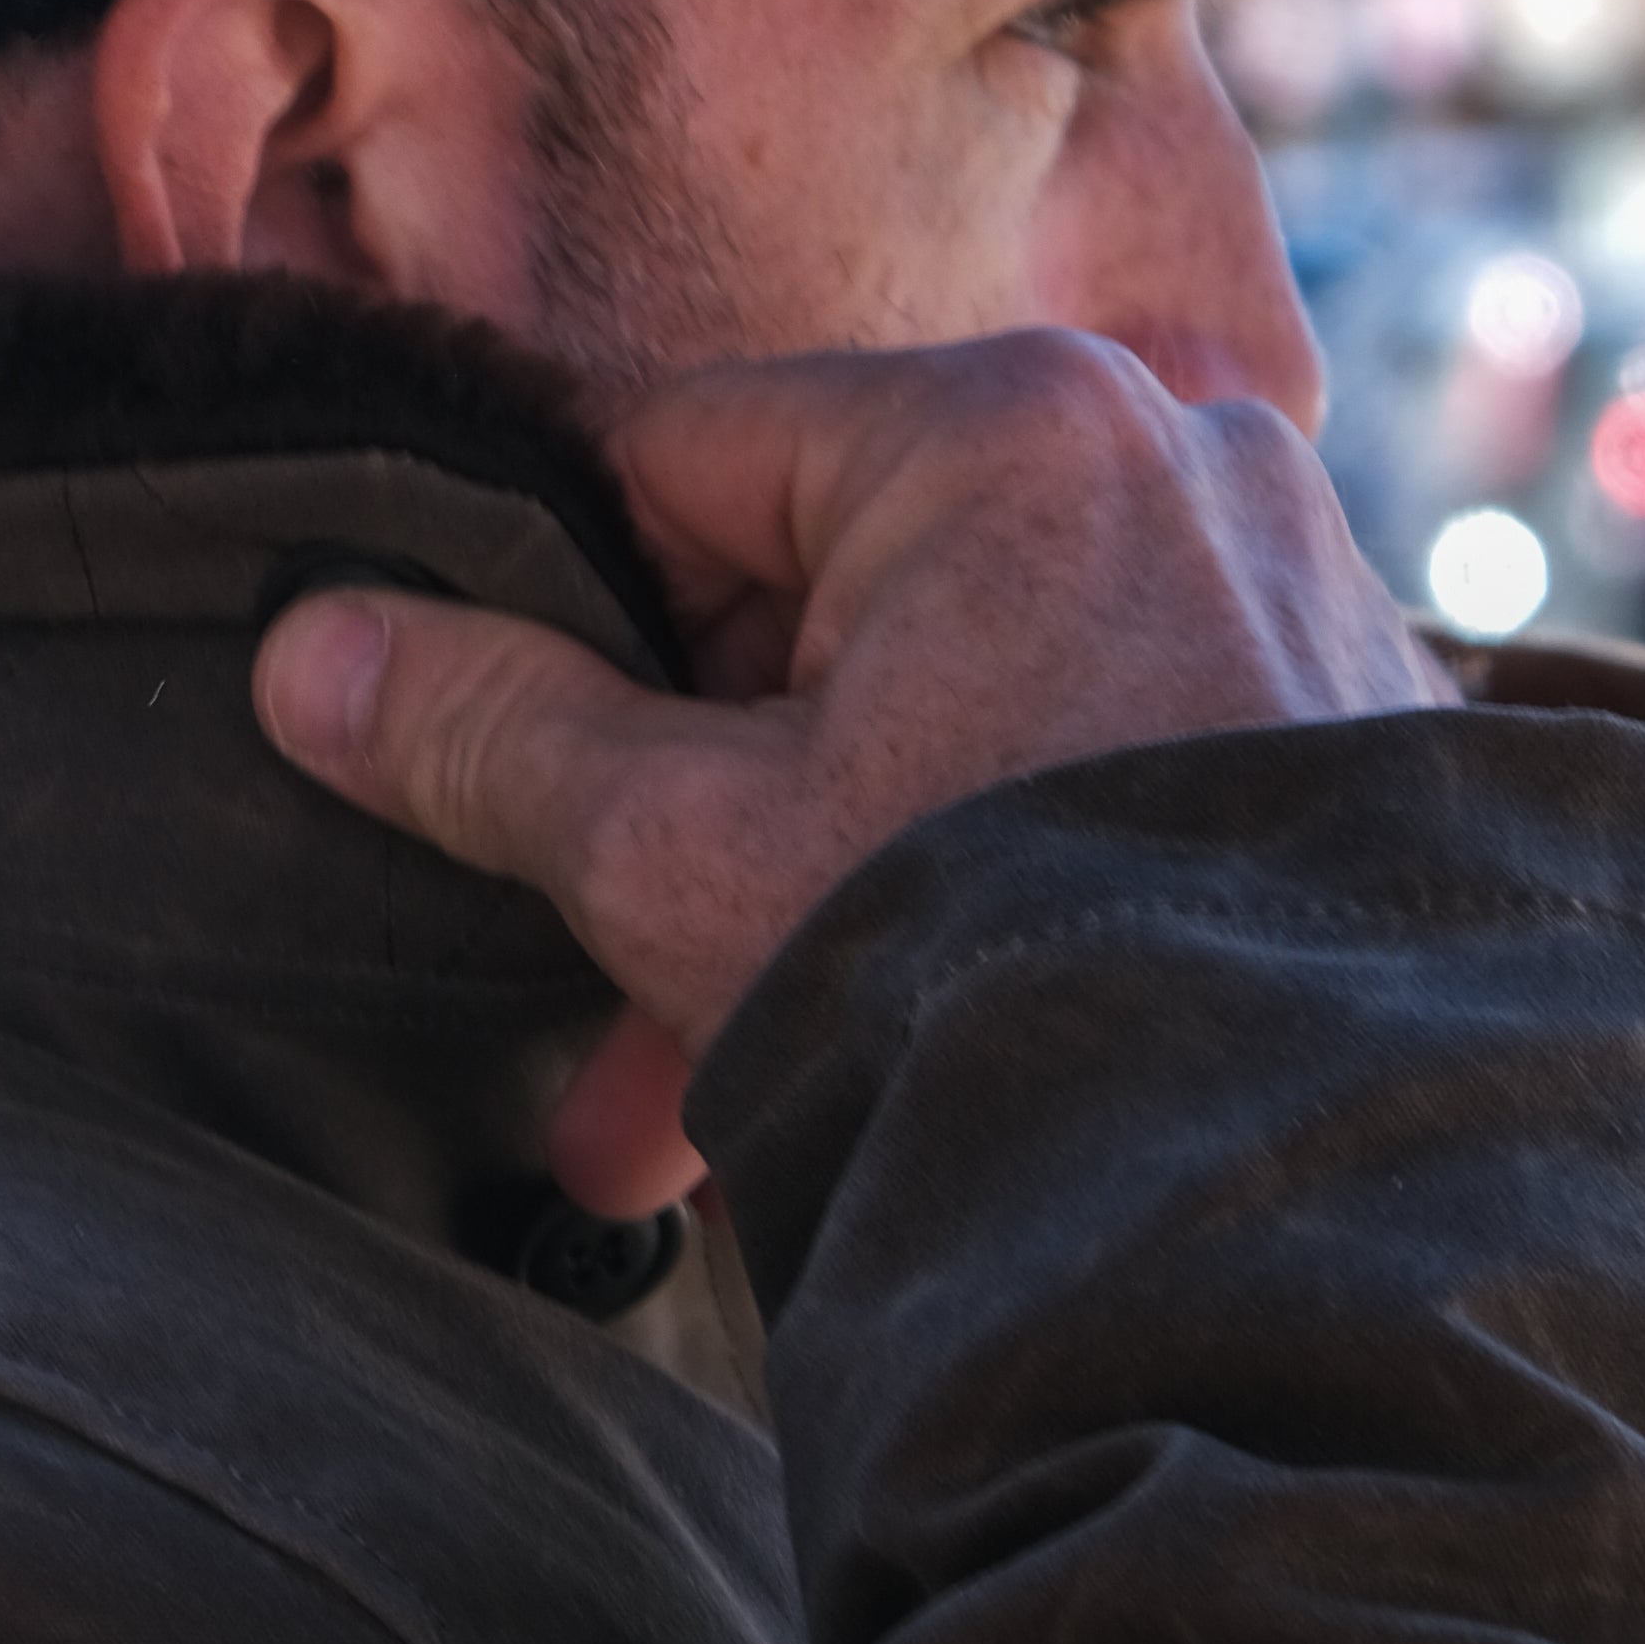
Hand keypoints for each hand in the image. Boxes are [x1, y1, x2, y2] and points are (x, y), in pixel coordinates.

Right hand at [256, 334, 1439, 1215]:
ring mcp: (1276, 597)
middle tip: (582, 978)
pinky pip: (1074, 779)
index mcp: (1003, 428)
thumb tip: (305, 650)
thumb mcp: (673, 854)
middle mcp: (1168, 462)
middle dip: (681, 809)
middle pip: (815, 599)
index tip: (478, 741)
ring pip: (940, 715)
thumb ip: (483, 732)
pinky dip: (964, 893)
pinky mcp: (1338, 737)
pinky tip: (874, 1061)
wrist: (1294, 1215)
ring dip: (801, 887)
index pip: (677, 454)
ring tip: (690, 1098)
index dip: (548, 608)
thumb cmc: (978, 981)